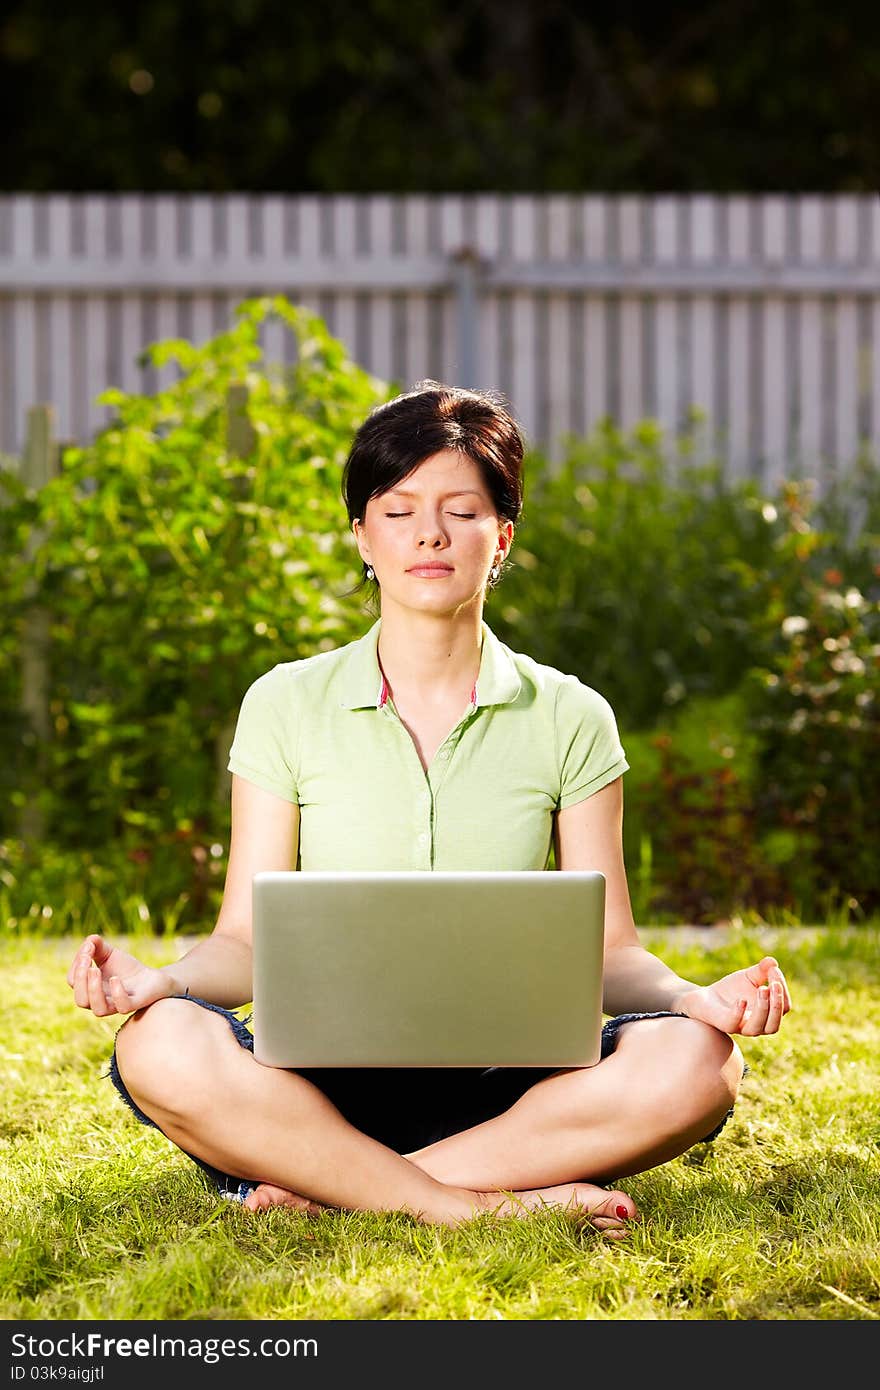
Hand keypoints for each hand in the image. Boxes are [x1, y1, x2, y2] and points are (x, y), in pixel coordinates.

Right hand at [66, 934, 175, 1016]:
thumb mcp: (109, 953)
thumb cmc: (126, 968)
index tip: (88, 948)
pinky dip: (118, 993)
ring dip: (93, 989)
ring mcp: (117, 1004)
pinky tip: (116, 979)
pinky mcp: (135, 1003)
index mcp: (90, 989)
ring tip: (96, 969)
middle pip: (81, 1001)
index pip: (73, 982)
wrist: (153, 977)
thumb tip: (89, 941)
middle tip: (88, 960)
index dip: (76, 965)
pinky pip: (123, 1007)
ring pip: (98, 1010)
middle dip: (80, 979)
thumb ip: (96, 945)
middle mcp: (101, 1000)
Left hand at [675, 955, 791, 1036]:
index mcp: (768, 1015)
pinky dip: (739, 1012)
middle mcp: (757, 1025)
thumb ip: (762, 970)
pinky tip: (741, 1000)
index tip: (774, 970)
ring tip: (762, 989)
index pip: (784, 1007)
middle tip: (774, 985)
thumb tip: (772, 962)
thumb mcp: (749, 976)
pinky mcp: (723, 1024)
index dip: (783, 990)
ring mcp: (740, 1027)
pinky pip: (733, 1024)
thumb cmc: (732, 989)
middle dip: (777, 1005)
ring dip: (763, 1008)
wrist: (705, 996)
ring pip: (758, 1028)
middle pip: (774, 1024)